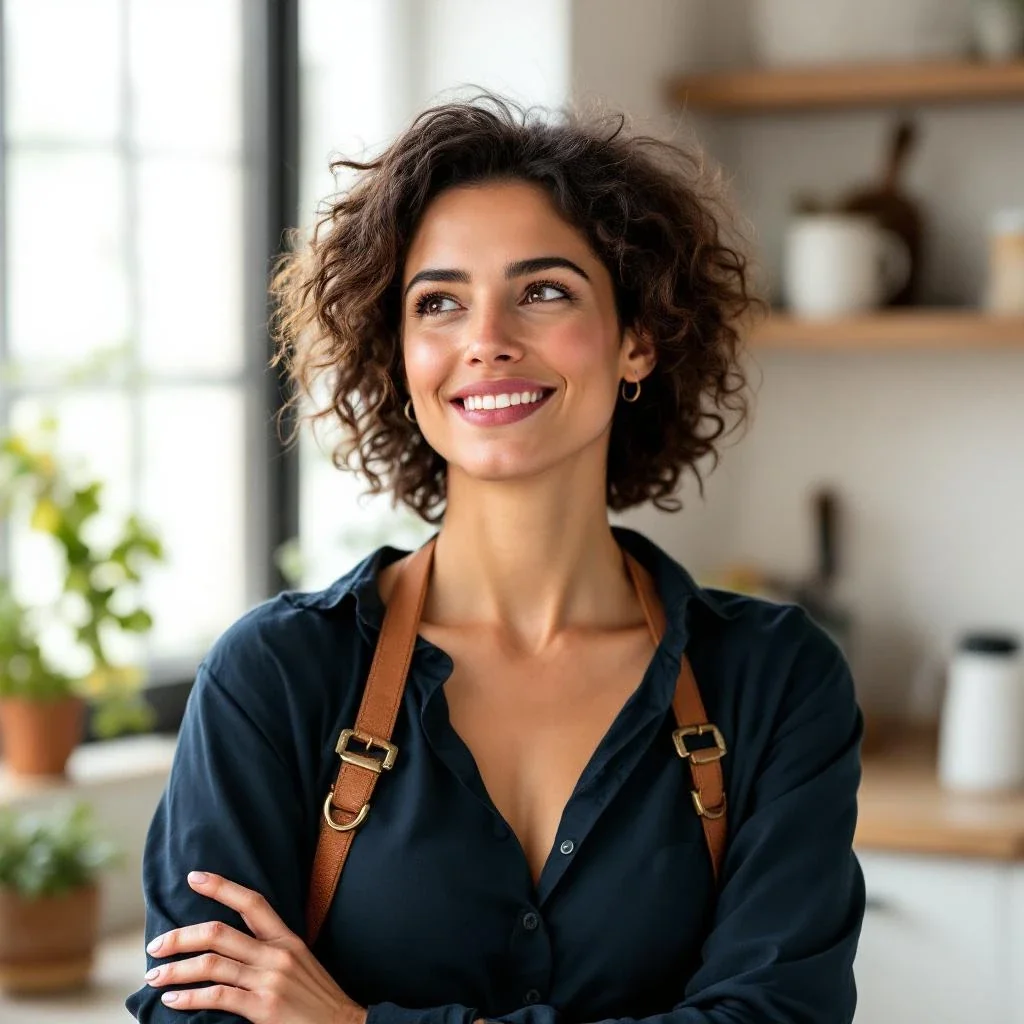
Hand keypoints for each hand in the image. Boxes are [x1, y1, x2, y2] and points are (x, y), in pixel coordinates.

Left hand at [144, 870, 366, 1023]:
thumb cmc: (317, 1000)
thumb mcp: (300, 964)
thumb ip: (270, 952)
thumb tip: (231, 949)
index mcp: (287, 938)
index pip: (252, 902)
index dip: (221, 886)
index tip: (194, 877)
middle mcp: (276, 954)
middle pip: (219, 933)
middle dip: (181, 937)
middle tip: (156, 945)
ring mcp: (269, 980)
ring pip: (212, 964)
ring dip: (176, 969)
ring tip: (154, 975)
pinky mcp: (263, 1007)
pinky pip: (218, 996)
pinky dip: (190, 997)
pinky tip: (173, 999)